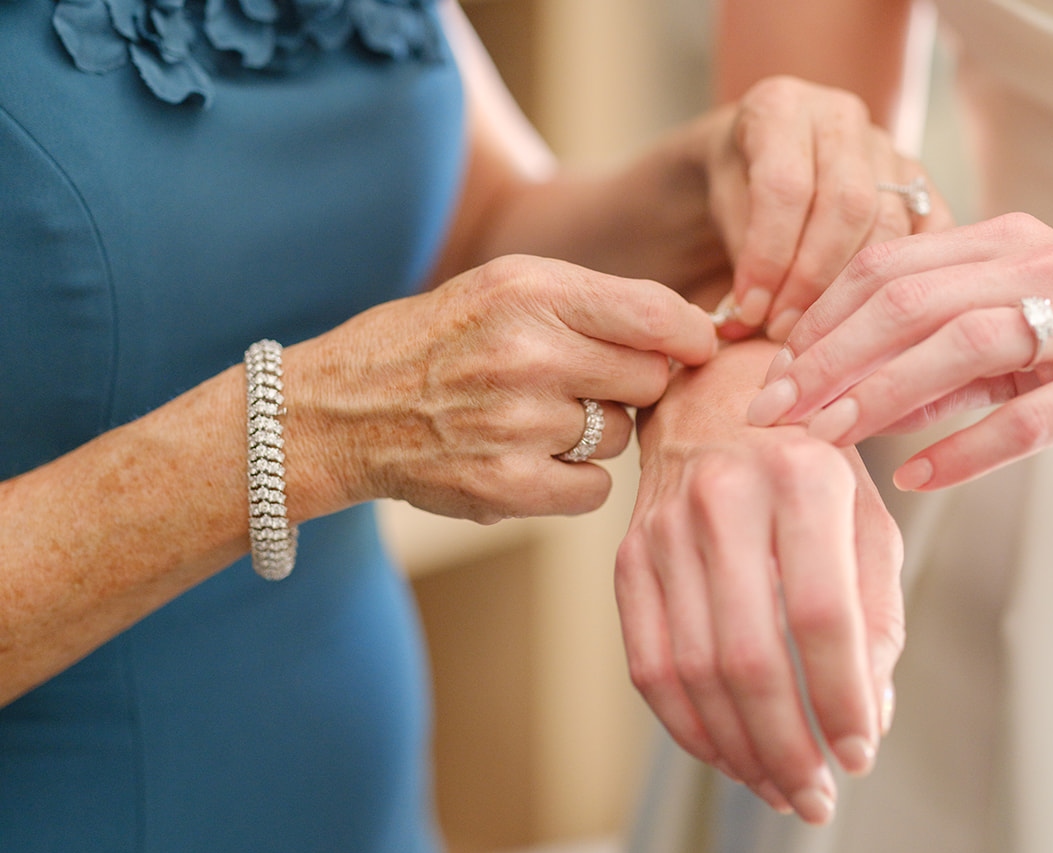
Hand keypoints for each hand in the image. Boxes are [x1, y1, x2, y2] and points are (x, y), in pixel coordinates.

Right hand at [287, 255, 716, 522]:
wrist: (340, 407)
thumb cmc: (438, 340)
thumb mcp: (505, 288)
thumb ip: (594, 302)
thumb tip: (691, 334)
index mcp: (529, 291)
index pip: (655, 313)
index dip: (691, 335)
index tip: (696, 347)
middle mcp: (526, 354)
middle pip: (650, 380)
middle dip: (632, 383)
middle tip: (589, 383)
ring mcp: (515, 425)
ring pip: (622, 436)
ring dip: (598, 432)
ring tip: (538, 417)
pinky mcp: (504, 486)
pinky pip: (594, 489)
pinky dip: (575, 480)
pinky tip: (532, 458)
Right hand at [616, 340, 903, 823]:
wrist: (712, 396)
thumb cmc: (803, 457)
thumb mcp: (865, 511)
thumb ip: (876, 609)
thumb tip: (866, 713)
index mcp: (801, 477)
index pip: (821, 614)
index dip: (841, 698)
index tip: (859, 752)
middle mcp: (724, 499)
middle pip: (748, 654)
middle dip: (786, 746)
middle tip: (815, 797)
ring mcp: (663, 530)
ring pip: (693, 670)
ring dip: (737, 748)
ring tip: (777, 786)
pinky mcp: (628, 558)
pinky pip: (648, 662)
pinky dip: (686, 725)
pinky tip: (725, 753)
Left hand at [705, 76, 952, 339]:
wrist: (761, 160)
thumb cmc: (735, 184)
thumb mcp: (719, 206)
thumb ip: (741, 255)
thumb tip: (749, 318)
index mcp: (781, 108)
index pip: (785, 187)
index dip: (768, 256)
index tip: (750, 309)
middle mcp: (840, 117)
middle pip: (846, 204)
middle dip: (811, 278)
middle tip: (782, 328)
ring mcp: (887, 146)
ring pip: (889, 223)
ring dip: (851, 288)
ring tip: (812, 330)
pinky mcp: (920, 181)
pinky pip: (932, 232)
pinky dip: (903, 278)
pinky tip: (869, 314)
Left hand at [746, 213, 1052, 489]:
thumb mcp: (1003, 334)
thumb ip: (928, 362)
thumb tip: (843, 401)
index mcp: (999, 243)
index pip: (884, 270)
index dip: (818, 323)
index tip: (770, 376)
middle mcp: (1041, 265)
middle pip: (908, 302)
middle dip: (828, 360)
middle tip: (774, 412)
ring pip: (962, 346)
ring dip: (880, 397)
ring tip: (827, 440)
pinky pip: (1030, 418)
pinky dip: (964, 449)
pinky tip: (915, 479)